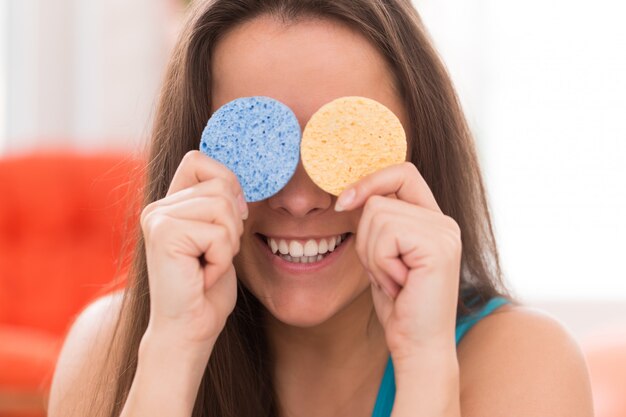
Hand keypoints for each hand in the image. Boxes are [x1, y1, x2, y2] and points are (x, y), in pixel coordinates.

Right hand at [140, 150, 247, 354]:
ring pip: (223, 207)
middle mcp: (158, 207)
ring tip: (208, 265)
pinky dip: (222, 260)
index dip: (226, 181)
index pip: (199, 159)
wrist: (189, 330)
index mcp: (170, 204)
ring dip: (228, 245)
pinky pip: (218, 234)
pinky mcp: (164, 235)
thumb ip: (221, 205)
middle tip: (214, 255)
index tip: (234, 216)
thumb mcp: (219, 238)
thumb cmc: (206, 289)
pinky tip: (203, 277)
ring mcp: (157, 219)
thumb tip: (241, 181)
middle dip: (233, 225)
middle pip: (220, 185)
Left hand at [335, 162, 461, 363]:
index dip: (370, 180)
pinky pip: (384, 236)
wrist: (418, 345)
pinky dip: (380, 263)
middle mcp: (443, 221)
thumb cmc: (399, 305)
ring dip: (372, 255)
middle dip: (365, 238)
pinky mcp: (437, 247)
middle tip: (386, 271)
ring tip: (394, 279)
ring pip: (377, 214)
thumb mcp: (382, 255)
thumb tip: (351, 194)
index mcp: (432, 220)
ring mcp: (443, 232)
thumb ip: (378, 223)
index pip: (402, 172)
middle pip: (379, 198)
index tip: (343, 202)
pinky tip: (399, 284)